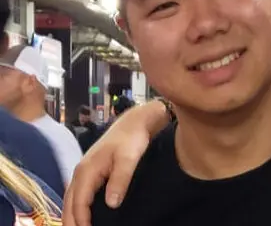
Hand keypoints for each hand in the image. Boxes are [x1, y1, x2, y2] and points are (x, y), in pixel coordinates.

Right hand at [63, 100, 168, 225]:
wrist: (134, 122)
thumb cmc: (131, 139)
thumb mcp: (128, 159)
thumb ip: (120, 180)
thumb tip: (111, 205)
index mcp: (87, 170)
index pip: (78, 203)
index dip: (81, 222)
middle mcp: (81, 171)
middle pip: (69, 203)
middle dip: (71, 222)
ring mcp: (84, 169)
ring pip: (72, 197)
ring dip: (72, 215)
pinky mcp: (91, 169)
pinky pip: (78, 192)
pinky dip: (77, 205)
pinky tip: (83, 214)